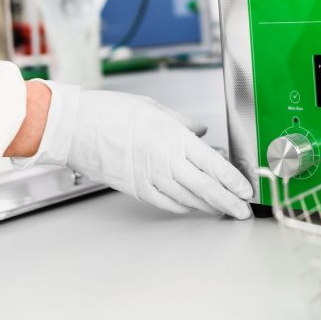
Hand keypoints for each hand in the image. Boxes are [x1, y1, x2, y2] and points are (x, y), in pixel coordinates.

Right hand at [29, 85, 252, 218]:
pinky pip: (166, 202)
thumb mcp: (153, 108)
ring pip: (187, 198)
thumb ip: (182, 123)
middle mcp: (164, 160)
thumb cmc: (109, 111)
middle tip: (243, 211)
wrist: (74, 127)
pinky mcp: (135, 188)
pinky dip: (184, 207)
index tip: (247, 189)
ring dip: (209, 206)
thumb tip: (201, 131)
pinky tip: (195, 207)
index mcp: (172, 137)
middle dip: (228, 202)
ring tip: (225, 210)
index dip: (233, 180)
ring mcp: (149, 177)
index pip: (212, 164)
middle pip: (205, 187)